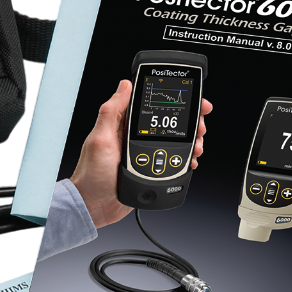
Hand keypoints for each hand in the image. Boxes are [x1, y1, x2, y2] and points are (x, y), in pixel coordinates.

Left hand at [69, 80, 212, 228]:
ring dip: (190, 140)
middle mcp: (133, 136)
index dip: (174, 101)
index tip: (193, 102)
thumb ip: (111, 112)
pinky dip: (185, 157)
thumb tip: (124, 86)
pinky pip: (172, 159)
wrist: (95, 205)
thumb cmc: (91, 175)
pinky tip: (190, 159)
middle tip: (200, 126)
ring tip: (197, 145)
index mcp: (122, 125)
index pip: (151, 105)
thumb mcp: (99, 139)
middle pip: (168, 122)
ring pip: (174, 140)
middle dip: (189, 122)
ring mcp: (143, 152)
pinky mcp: (150, 167)